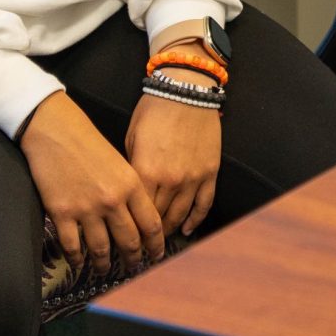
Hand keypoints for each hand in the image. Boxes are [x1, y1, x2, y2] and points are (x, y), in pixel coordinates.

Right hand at [18, 92, 163, 273]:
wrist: (54, 130)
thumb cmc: (87, 141)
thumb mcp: (120, 162)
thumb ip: (130, 189)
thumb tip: (137, 217)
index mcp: (131, 185)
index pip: (151, 224)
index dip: (156, 245)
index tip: (156, 255)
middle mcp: (112, 200)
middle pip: (129, 241)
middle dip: (133, 259)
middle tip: (133, 267)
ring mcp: (87, 209)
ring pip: (101, 248)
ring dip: (104, 263)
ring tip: (104, 269)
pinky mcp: (62, 213)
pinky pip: (72, 246)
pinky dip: (76, 258)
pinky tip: (78, 262)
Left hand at [127, 78, 221, 237]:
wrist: (186, 90)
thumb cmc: (154, 110)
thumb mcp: (131, 138)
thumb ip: (131, 169)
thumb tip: (128, 194)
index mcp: (146, 171)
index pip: (136, 210)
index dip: (130, 226)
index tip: (124, 236)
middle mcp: (171, 179)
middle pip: (158, 217)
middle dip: (148, 234)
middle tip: (140, 245)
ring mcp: (193, 177)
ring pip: (180, 215)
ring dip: (170, 229)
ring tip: (160, 240)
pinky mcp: (210, 172)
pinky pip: (204, 203)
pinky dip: (195, 220)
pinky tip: (187, 230)